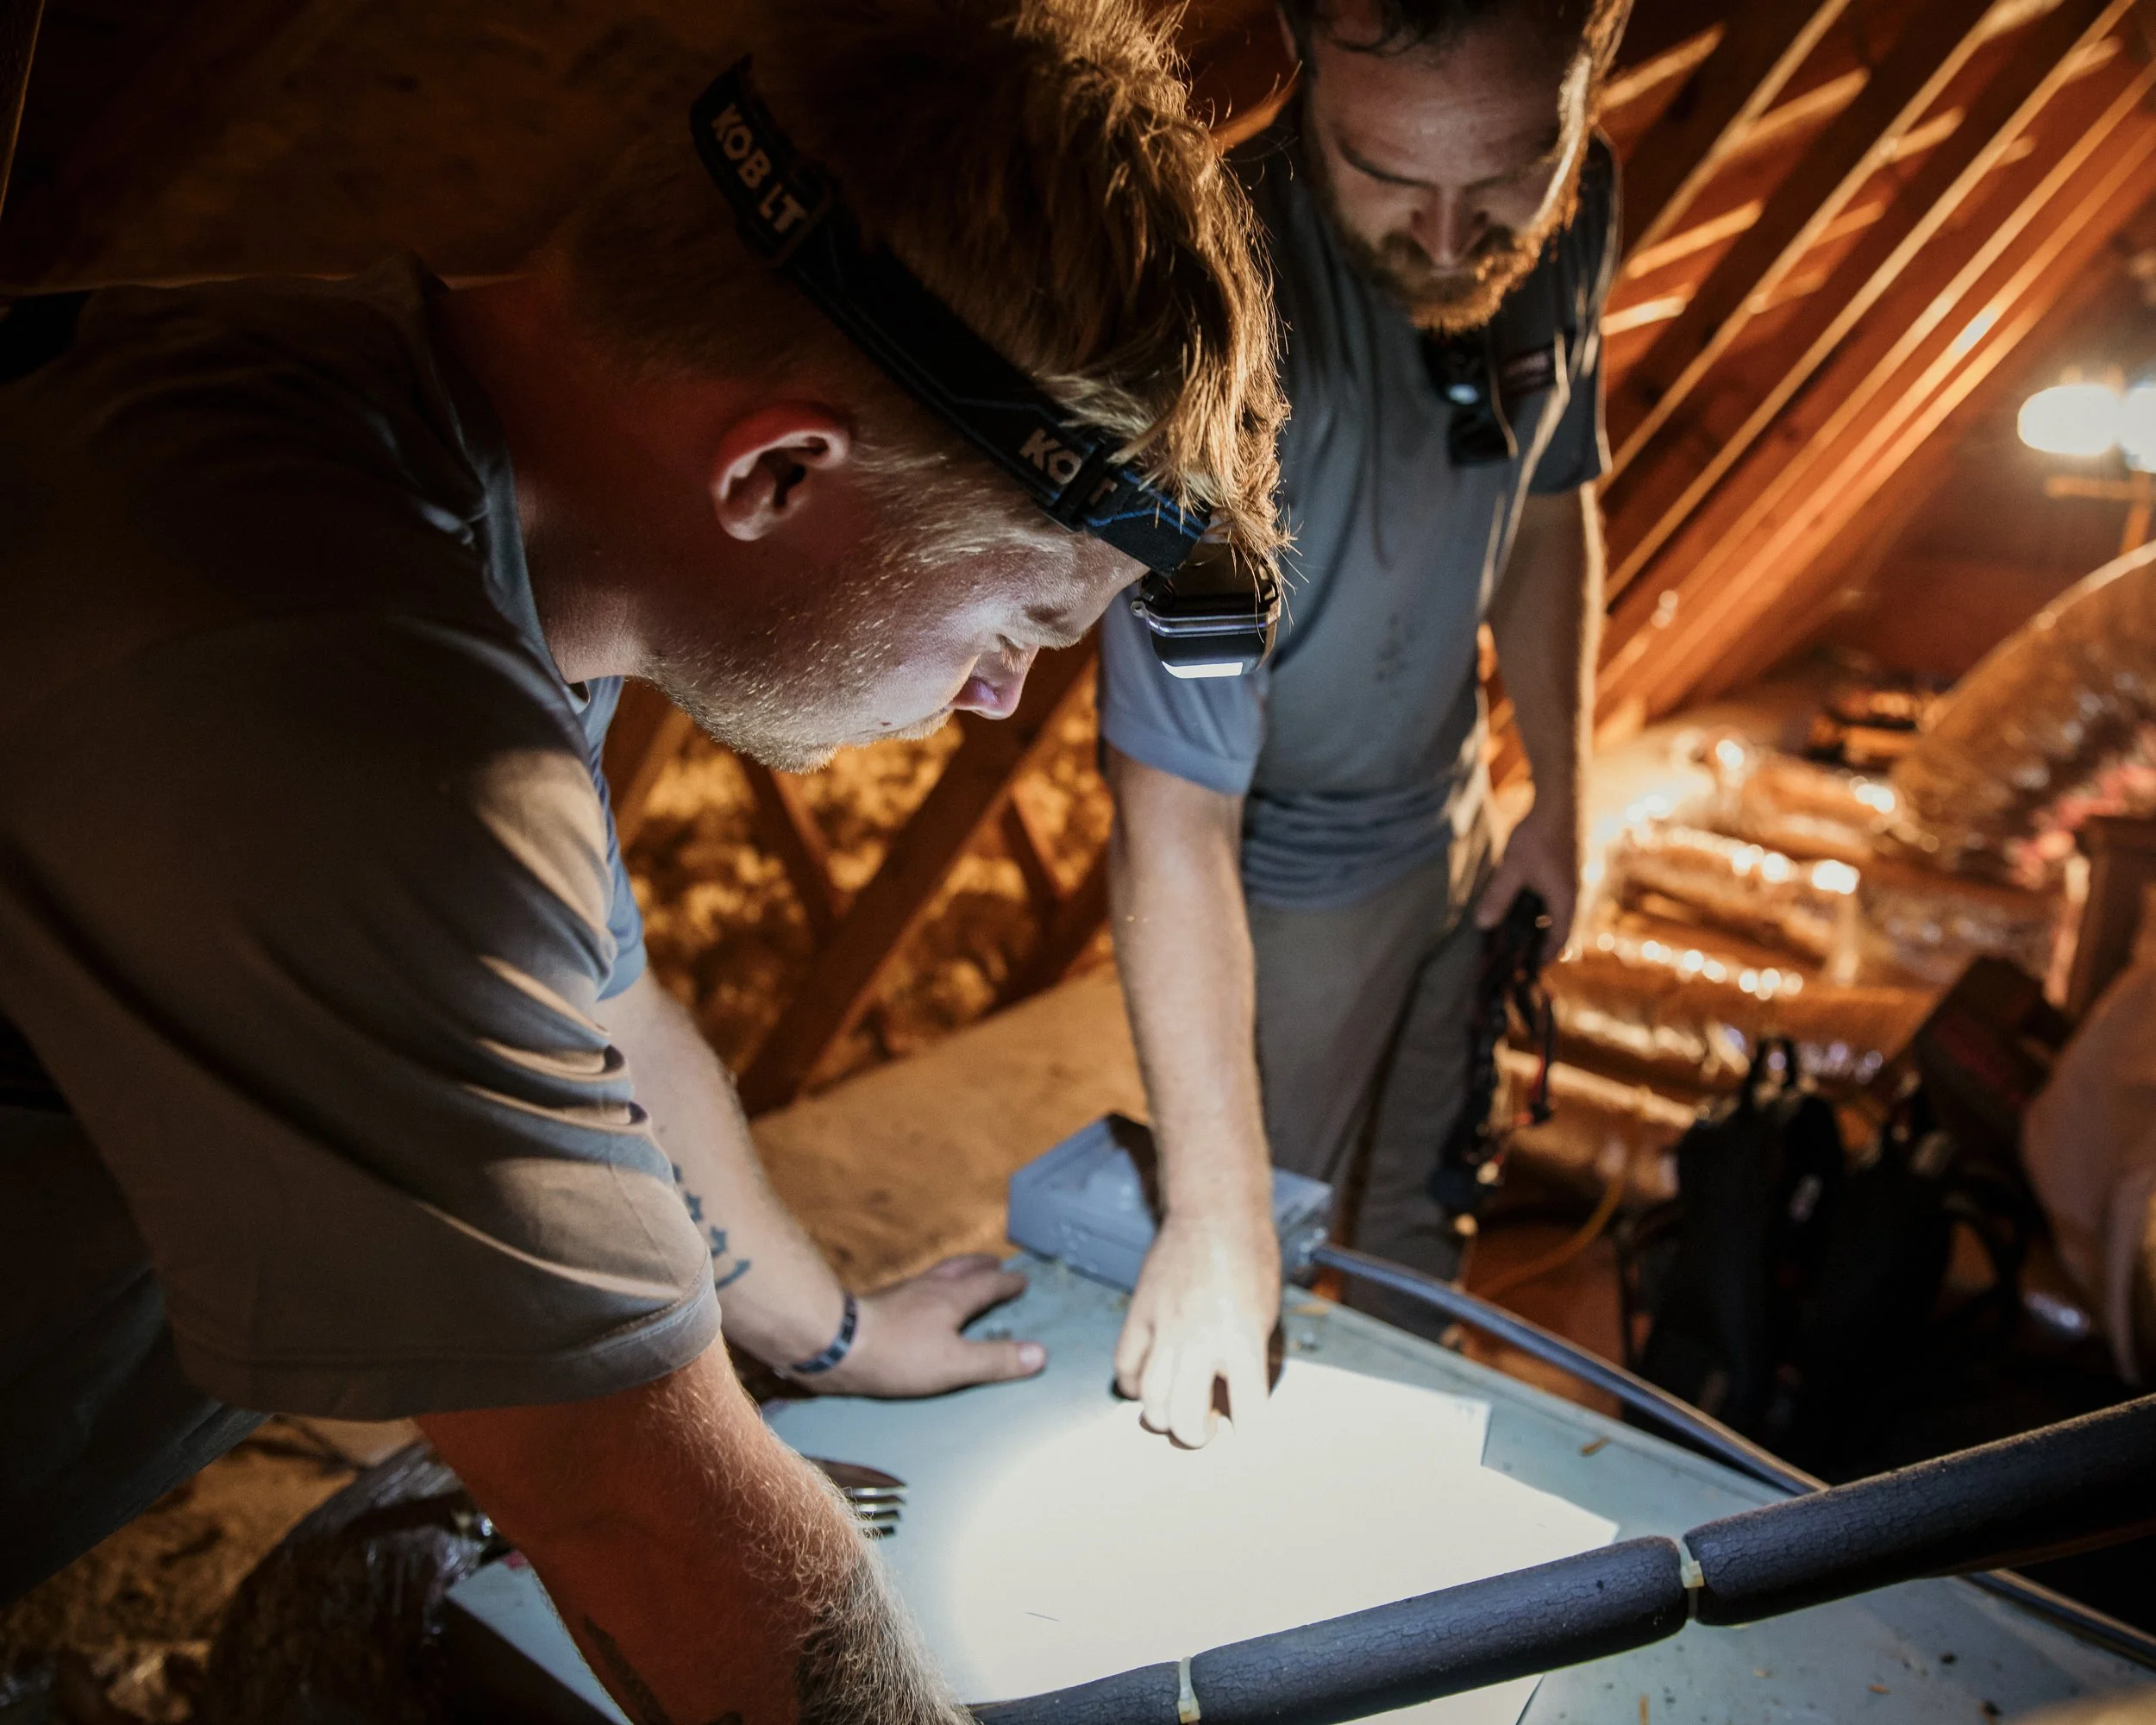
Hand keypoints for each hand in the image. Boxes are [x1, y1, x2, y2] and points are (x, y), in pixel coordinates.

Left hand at [815, 1255, 1044, 1397]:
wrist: (837, 1342)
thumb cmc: (899, 1355)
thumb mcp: (954, 1364)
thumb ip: (996, 1360)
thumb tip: (1041, 1354)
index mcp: (953, 1299)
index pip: (988, 1285)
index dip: (1007, 1283)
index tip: (1023, 1279)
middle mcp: (930, 1287)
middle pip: (961, 1268)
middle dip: (981, 1266)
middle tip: (995, 1261)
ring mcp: (903, 1292)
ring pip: (936, 1274)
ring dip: (955, 1270)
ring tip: (961, 1272)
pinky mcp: (881, 1303)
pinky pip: (915, 1286)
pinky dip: (929, 1285)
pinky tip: (918, 1297)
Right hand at [1114, 1211, 1278, 1446]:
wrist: (1214, 1215)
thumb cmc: (1250, 1260)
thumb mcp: (1264, 1313)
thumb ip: (1247, 1359)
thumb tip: (1231, 1400)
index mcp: (1243, 1340)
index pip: (1249, 1413)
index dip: (1250, 1435)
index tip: (1248, 1436)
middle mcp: (1202, 1340)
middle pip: (1184, 1419)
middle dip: (1196, 1436)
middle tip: (1205, 1425)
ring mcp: (1165, 1328)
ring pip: (1150, 1400)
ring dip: (1163, 1416)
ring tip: (1177, 1408)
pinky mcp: (1139, 1315)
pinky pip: (1125, 1366)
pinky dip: (1134, 1385)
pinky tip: (1148, 1383)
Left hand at [1477, 787, 1584, 950]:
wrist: (1558, 801)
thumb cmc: (1538, 836)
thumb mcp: (1512, 870)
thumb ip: (1498, 898)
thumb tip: (1484, 925)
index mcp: (1565, 900)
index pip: (1560, 939)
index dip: (1545, 956)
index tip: (1528, 967)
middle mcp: (1571, 892)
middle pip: (1557, 926)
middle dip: (1538, 939)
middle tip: (1515, 949)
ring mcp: (1569, 878)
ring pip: (1553, 909)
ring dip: (1536, 920)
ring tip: (1512, 926)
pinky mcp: (1563, 866)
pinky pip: (1551, 894)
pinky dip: (1536, 903)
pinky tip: (1517, 897)